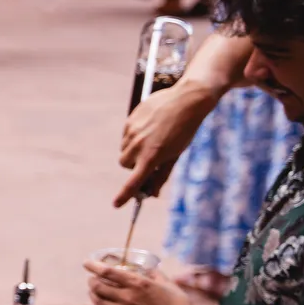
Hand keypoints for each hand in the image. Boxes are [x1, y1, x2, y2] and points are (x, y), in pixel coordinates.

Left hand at [85, 260, 204, 304]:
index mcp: (138, 284)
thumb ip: (153, 273)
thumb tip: (144, 268)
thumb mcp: (167, 283)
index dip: (94, 266)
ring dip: (92, 294)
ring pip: (97, 301)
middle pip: (98, 286)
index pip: (108, 272)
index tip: (87, 263)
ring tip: (94, 291)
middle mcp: (128, 297)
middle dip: (92, 280)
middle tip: (92, 278)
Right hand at [116, 78, 217, 205]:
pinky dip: (133, 136)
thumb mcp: (176, 154)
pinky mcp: (130, 120)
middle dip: (133, 165)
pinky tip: (149, 127)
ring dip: (133, 150)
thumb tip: (153, 193)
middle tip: (147, 159)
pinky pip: (125, 135)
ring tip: (152, 138)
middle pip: (125, 164)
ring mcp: (132, 132)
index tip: (116, 204)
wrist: (188, 100)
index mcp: (152, 156)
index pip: (134, 181)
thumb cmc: (185, 130)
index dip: (125, 195)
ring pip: (124, 149)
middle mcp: (139, 145)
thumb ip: (162, 174)